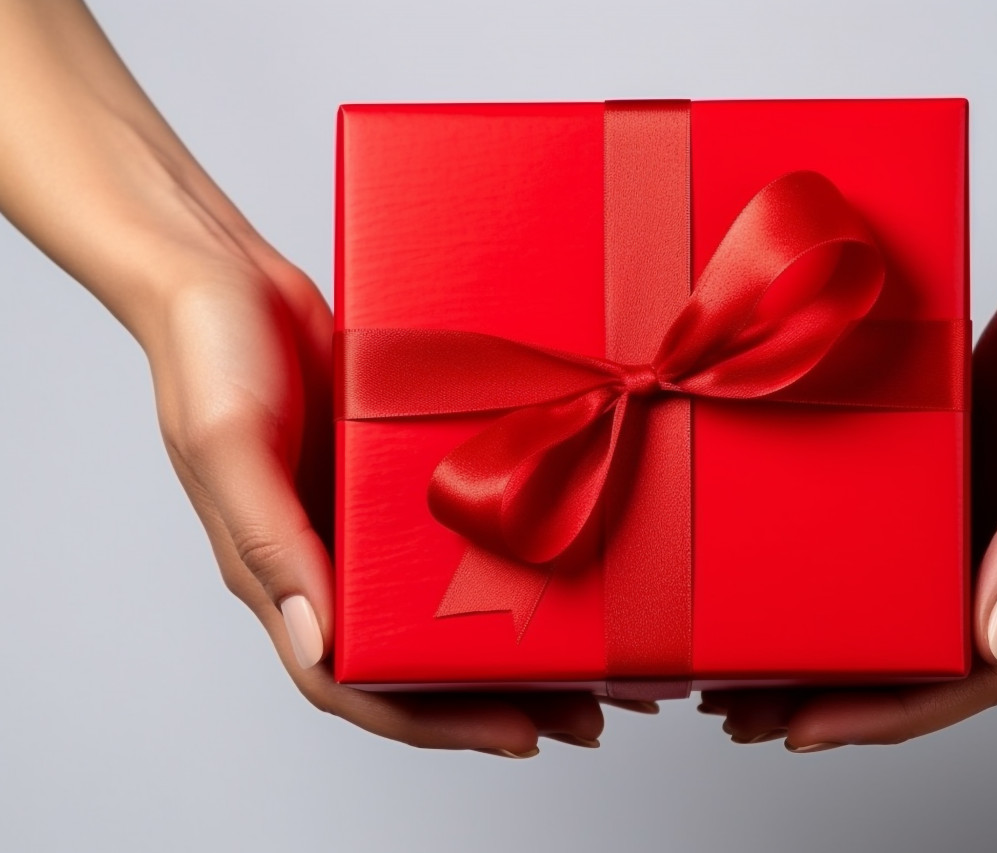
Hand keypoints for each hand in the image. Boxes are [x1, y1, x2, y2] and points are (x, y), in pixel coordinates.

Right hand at [148, 246, 608, 754]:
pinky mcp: (393, 467)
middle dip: (501, 697)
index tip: (520, 735)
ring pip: (447, 598)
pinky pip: (456, 527)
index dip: (437, 722)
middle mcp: (330, 558)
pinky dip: (510, 552)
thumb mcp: (227, 445)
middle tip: (592, 715)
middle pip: (418, 655)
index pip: (356, 679)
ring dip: (518, 634)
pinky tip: (570, 556)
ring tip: (601, 658)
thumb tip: (320, 641)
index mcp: (282, 573)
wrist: (224, 270)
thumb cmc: (206, 354)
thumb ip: (268, 542)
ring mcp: (366, 516)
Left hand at [704, 253, 996, 748]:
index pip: (970, 677)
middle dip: (832, 694)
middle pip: (916, 656)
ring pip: (891, 605)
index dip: (887, 716)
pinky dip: (834, 567)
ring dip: (822, 639)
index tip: (805, 729)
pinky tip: (782, 569)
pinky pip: (885, 542)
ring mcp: (972, 521)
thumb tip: (992, 639)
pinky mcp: (945, 478)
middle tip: (740, 710)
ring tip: (740, 662)